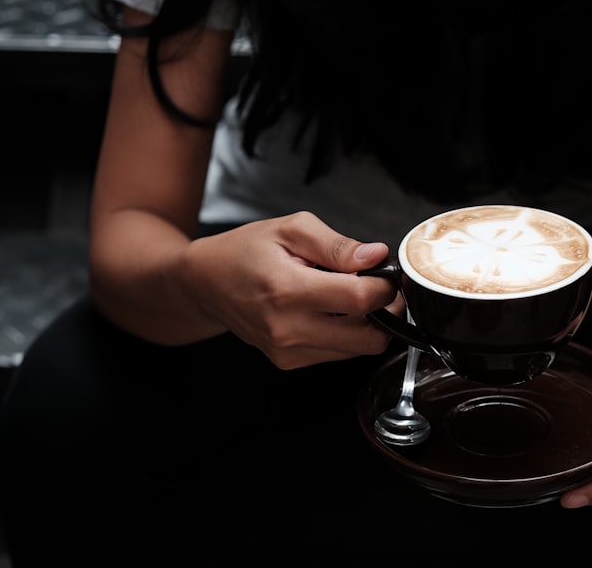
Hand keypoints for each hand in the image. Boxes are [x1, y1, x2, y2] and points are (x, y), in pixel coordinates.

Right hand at [179, 211, 401, 368]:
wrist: (205, 283)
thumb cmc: (245, 251)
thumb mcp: (291, 229)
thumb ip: (337, 245)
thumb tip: (376, 256)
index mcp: (288, 289)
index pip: (360, 300)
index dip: (385, 287)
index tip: (385, 274)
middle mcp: (288, 328)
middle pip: (368, 338)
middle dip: (385, 312)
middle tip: (379, 288)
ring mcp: (288, 350)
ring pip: (358, 350)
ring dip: (366, 325)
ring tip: (347, 296)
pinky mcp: (289, 362)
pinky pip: (338, 354)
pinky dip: (346, 334)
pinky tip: (330, 311)